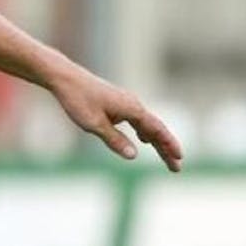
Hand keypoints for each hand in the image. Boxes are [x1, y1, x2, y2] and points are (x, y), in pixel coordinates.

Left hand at [48, 73, 182, 171]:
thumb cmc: (78, 99)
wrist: (65, 77)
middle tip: (177, 168)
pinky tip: (144, 140)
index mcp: (131, 108)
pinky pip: (136, 120)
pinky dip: (144, 132)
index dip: (169, 144)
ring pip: (146, 125)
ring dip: (156, 141)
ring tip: (166, 157)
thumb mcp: (94, 124)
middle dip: (166, 148)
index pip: (156, 129)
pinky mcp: (117, 102)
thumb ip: (115, 140)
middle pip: (155, 129)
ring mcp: (125, 102)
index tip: (180, 158)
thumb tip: (134, 156)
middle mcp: (133, 104)